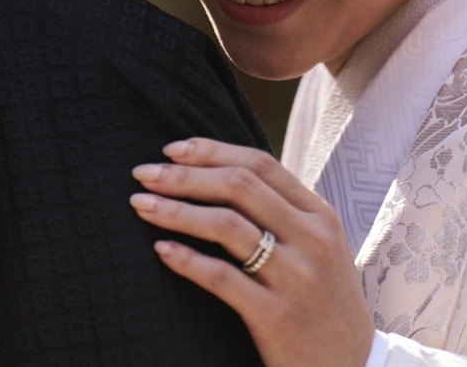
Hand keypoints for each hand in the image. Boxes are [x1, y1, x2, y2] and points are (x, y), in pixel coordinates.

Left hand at [131, 138, 374, 366]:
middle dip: (184, 175)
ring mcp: (296, 277)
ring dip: (176, 210)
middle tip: (143, 173)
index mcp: (321, 215)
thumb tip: (226, 177)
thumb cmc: (325, 305)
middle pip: (239, 186)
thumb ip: (285, 214)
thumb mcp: (321, 249)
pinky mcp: (277, 317)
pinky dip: (186, 260)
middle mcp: (312, 239)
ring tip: (141, 205)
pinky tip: (161, 250)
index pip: (261, 164)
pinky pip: (222, 278)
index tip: (171, 150)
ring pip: (226, 225)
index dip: (211, 151)